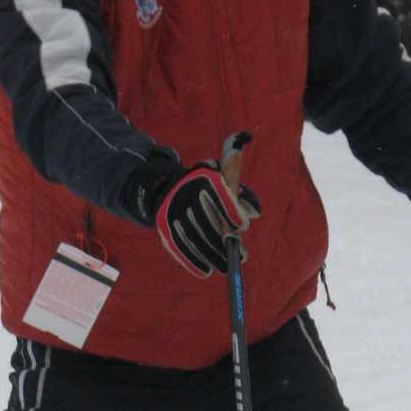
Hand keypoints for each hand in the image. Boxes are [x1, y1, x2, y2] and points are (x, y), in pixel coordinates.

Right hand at [125, 133, 259, 278]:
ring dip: (213, 256)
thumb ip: (232, 162)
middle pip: (209, 222)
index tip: (241, 225)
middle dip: (226, 241)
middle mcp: (185, 195)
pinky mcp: (164, 230)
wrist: (165, 190)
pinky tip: (205, 271)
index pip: (220, 197)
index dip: (232, 212)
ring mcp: (174, 214)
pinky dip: (192, 262)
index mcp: (201, 180)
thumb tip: (246, 139)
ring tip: (227, 267)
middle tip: (241, 255)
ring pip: (197, 238)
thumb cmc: (203, 184)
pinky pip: (180, 248)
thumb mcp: (216, 170)